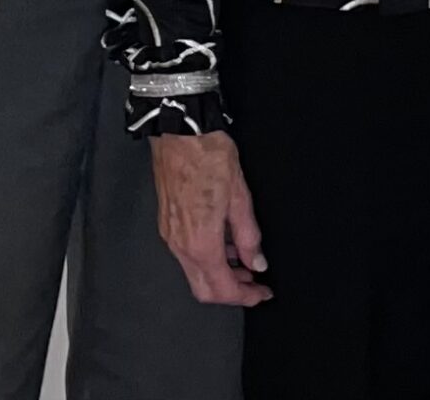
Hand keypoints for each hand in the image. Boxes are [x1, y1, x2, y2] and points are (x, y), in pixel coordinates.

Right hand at [151, 131, 270, 306]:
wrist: (181, 132)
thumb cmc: (211, 157)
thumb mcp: (240, 195)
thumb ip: (248, 235)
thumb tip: (256, 263)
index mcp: (200, 242)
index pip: (222, 288)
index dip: (245, 297)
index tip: (263, 294)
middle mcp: (180, 246)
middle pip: (203, 290)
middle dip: (231, 293)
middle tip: (255, 284)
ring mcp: (170, 236)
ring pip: (194, 274)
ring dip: (219, 276)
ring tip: (245, 264)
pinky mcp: (167, 225)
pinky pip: (187, 256)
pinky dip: (207, 260)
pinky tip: (226, 246)